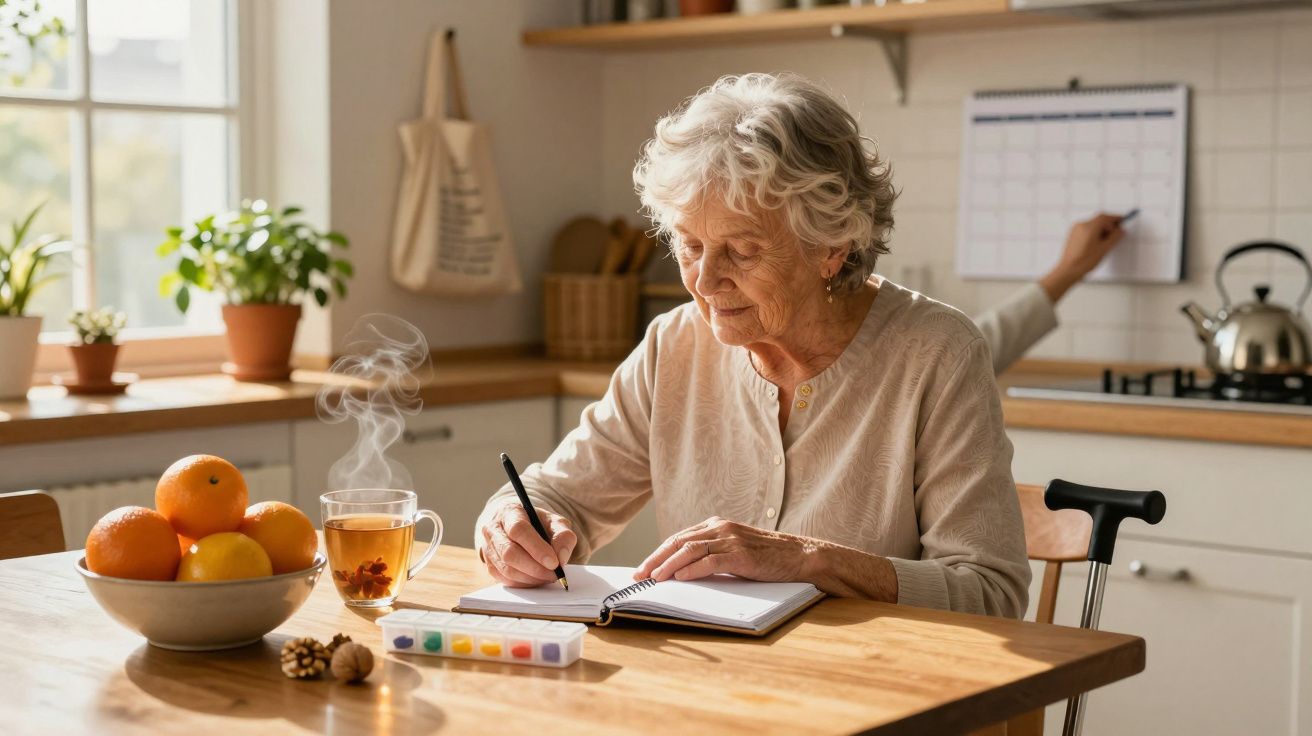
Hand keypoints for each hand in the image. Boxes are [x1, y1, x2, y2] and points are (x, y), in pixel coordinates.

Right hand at [479, 500, 576, 587]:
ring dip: (531, 577)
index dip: (536, 548)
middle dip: (535, 567)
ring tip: (549, 576)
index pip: (518, 530)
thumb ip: (563, 536)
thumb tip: (561, 557)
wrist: (523, 530)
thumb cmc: (539, 525)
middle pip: (509, 552)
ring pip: (507, 569)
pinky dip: (524, 583)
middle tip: (555, 574)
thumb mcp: (555, 523)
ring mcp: (488, 548)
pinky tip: (537, 579)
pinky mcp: (490, 566)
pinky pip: (505, 580)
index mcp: (509, 512)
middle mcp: (493, 529)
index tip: (554, 562)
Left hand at [634, 516, 811, 583]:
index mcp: (717, 525)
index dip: (658, 553)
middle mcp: (721, 528)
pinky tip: (680, 578)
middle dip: (656, 559)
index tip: (643, 568)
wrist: (799, 555)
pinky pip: (710, 560)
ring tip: (654, 578)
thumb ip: (712, 553)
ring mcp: (731, 539)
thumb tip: (682, 572)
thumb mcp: (735, 549)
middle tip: (640, 574)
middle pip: (679, 541)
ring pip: (690, 550)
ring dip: (668, 565)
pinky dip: (692, 570)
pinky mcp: (741, 554)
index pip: (679, 538)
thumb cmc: (767, 556)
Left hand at [1039, 213, 1126, 302]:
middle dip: (1108, 225)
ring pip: (1092, 225)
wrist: (1068, 270)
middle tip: (1116, 234)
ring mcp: (1075, 230)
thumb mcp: (1104, 249)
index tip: (1122, 221)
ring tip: (1105, 242)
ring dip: (1101, 230)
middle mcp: (1081, 226)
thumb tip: (1120, 231)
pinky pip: (1086, 229)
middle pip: (1098, 220)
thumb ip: (1114, 237)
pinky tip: (1097, 243)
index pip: (1105, 217)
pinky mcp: (1072, 235)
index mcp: (1089, 227)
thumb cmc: (1084, 262)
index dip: (1115, 218)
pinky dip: (1094, 232)